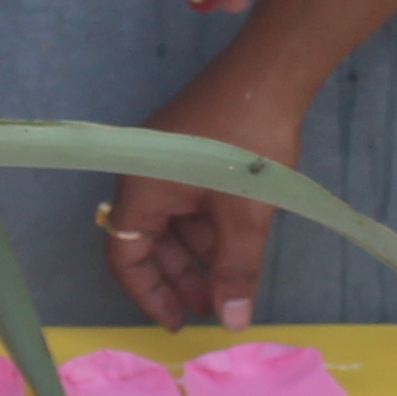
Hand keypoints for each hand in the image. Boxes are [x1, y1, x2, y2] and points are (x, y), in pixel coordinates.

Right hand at [100, 72, 300, 327]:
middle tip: (215, 308)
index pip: (126, 257)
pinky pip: (190, 201)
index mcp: (141, 191)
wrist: (270, 72)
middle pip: (151, 242)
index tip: (179, 322)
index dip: (149, 295)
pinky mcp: (190, 150)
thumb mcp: (244, 215)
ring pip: (176, 223)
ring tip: (233, 283)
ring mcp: (167, 162)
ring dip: (201, 254)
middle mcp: (144, 177)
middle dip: (181, 278)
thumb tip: (231, 323)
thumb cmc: (248, 143)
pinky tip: (239, 246)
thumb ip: (236, 270)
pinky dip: (210, 227)